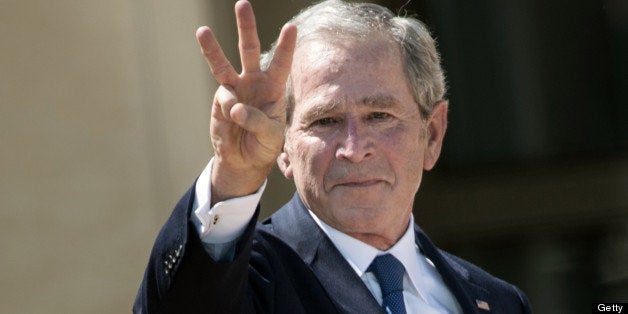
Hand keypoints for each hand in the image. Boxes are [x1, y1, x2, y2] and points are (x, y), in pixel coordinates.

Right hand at [196, 0, 296, 202]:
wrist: (244, 159)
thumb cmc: (264, 144)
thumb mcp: (271, 136)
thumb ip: (257, 121)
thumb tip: (236, 108)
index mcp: (274, 87)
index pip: (282, 63)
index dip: (286, 46)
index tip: (291, 27)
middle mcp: (254, 82)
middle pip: (250, 50)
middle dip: (246, 27)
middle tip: (242, 4)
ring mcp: (234, 88)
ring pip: (222, 64)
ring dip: (212, 48)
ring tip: (202, 31)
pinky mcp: (220, 100)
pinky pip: (224, 99)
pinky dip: (230, 109)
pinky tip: (234, 120)